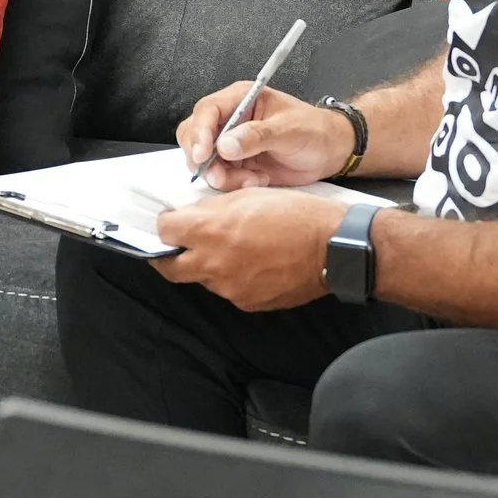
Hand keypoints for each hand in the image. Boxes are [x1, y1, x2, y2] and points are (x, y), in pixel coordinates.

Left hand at [153, 189, 348, 311]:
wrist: (332, 247)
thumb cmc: (295, 214)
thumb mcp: (248, 195)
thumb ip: (213, 208)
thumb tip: (192, 215)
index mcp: (210, 231)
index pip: (164, 231)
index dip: (166, 224)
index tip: (171, 221)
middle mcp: (213, 264)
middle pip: (169, 268)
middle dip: (166, 257)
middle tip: (174, 246)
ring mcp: (229, 288)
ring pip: (202, 278)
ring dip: (206, 265)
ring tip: (230, 250)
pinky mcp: (247, 303)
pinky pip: (229, 290)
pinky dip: (232, 278)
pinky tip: (252, 264)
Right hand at [176, 84, 355, 190]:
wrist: (329, 151)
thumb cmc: (314, 130)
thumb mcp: (289, 130)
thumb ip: (257, 136)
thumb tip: (225, 145)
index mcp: (240, 99)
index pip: (207, 111)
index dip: (200, 133)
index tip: (204, 156)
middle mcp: (229, 119)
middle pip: (194, 136)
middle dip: (204, 160)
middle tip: (222, 176)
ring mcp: (230, 142)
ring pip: (204, 161)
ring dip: (222, 176)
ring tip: (253, 179)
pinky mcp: (235, 163)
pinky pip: (219, 176)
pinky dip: (233, 183)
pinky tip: (258, 180)